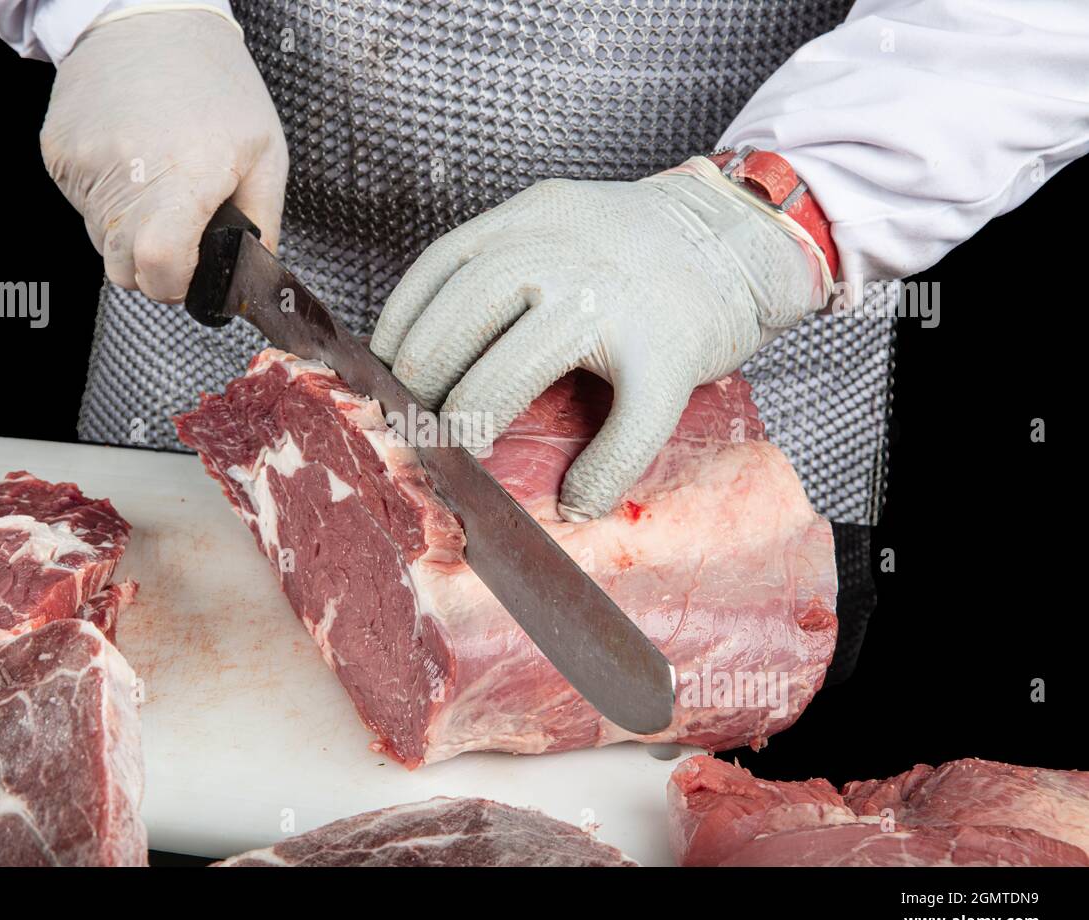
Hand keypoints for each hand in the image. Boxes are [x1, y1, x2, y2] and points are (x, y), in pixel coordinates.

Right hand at [40, 9, 287, 302]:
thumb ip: (262, 224)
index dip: (177, 284)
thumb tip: (250, 272)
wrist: (151, 20)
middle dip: (156, 268)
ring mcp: (83, 166)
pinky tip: (132, 164)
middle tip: (181, 234)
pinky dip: (108, 202)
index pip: (159, 268)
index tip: (193, 271)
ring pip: (102, 243)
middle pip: (126, 271)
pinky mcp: (58, 156)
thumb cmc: (215, 82)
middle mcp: (125, 175)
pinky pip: (82, 208)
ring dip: (133, 234)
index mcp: (183, 178)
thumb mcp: (265, 153)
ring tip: (158, 184)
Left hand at [371, 160, 830, 521]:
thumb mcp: (557, 225)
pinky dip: (602, 469)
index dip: (400, 330)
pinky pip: (629, 420)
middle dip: (426, 378)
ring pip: (524, 363)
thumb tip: (424, 349)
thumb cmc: (637, 249)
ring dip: (480, 414)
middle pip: (467, 314)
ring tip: (463, 454)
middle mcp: (564, 252)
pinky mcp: (668, 349)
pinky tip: (581, 498)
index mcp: (530, 221)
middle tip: (414, 423)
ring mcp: (616, 299)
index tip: (380, 375)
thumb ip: (501, 260)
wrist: (741, 233)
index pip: (439, 270)